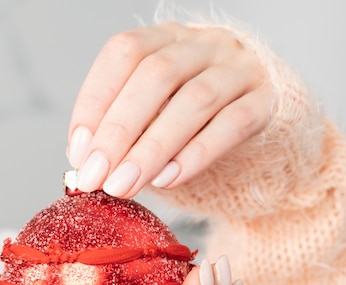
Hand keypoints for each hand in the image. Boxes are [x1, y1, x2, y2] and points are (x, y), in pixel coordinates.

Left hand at [67, 22, 273, 197]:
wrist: (262, 135)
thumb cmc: (196, 129)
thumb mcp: (155, 119)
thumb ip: (124, 133)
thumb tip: (85, 164)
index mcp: (168, 40)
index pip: (124, 52)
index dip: (95, 101)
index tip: (79, 152)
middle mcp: (204, 45)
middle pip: (156, 76)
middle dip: (118, 132)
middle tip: (97, 177)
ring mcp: (239, 70)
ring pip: (195, 100)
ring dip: (152, 148)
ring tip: (125, 185)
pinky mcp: (267, 102)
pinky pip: (234, 124)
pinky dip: (197, 154)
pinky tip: (169, 179)